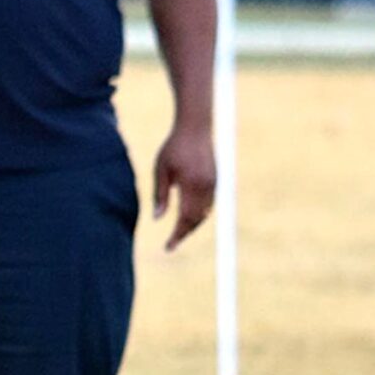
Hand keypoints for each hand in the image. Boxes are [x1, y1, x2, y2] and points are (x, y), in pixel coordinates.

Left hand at [152, 122, 215, 252]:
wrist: (195, 127)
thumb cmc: (174, 147)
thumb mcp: (161, 169)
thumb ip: (160, 195)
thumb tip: (157, 219)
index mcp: (191, 185)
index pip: (185, 218)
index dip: (178, 235)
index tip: (168, 247)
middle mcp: (206, 187)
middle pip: (197, 220)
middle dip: (184, 233)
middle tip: (171, 244)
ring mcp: (214, 184)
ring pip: (205, 214)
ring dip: (193, 225)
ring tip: (178, 233)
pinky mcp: (217, 180)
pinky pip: (210, 204)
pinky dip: (200, 214)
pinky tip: (189, 217)